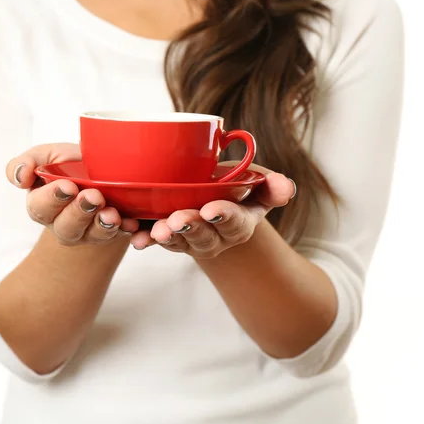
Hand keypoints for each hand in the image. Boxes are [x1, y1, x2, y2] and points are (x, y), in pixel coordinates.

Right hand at [6, 143, 138, 244]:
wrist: (104, 167)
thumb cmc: (70, 163)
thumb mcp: (48, 155)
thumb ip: (27, 162)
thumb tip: (19, 177)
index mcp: (42, 205)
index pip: (40, 208)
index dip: (53, 199)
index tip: (68, 186)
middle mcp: (62, 224)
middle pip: (66, 228)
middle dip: (80, 212)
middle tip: (94, 196)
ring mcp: (87, 232)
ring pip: (92, 236)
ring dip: (102, 225)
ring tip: (112, 213)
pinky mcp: (111, 233)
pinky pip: (119, 236)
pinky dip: (126, 229)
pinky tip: (131, 222)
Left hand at [129, 165, 295, 257]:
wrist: (214, 198)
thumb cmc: (236, 186)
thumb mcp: (256, 182)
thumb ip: (271, 186)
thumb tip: (287, 187)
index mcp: (239, 223)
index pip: (235, 222)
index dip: (225, 217)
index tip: (212, 210)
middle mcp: (217, 237)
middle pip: (204, 236)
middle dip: (191, 228)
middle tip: (178, 220)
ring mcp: (192, 241)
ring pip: (179, 242)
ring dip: (167, 237)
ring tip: (158, 230)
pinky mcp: (170, 238)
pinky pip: (157, 241)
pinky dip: (145, 239)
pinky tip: (136, 237)